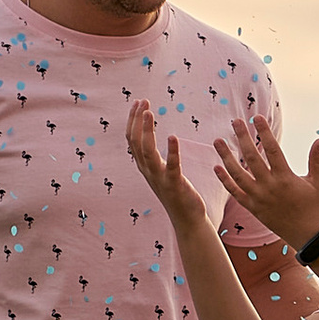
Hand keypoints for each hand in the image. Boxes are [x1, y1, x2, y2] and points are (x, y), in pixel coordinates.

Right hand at [127, 96, 212, 231]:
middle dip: (137, 120)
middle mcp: (148, 171)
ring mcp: (159, 178)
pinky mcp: (174, 184)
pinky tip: (173, 136)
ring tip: (149, 112)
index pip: (132, 140)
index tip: (138, 102)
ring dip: (147, 130)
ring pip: (148, 151)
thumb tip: (148, 135)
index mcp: (145, 166)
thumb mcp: (161, 170)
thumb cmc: (176, 192)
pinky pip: (171, 165)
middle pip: (136, 142)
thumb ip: (153, 155)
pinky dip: (171, 151)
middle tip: (142, 101)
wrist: (186, 218)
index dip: (133, 120)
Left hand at [212, 116, 318, 251]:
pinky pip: (235, 193)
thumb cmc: (314, 206)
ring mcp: (259, 198)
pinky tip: (217, 167)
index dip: (264, 132)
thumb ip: (317, 160)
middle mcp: (269, 187)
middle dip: (242, 138)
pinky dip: (225, 180)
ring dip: (226, 157)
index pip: (272, 149)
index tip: (257, 118)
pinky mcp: (253, 208)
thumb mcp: (318, 182)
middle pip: (252, 158)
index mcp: (286, 178)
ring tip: (218, 141)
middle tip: (235, 122)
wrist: (307, 235)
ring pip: (238, 174)